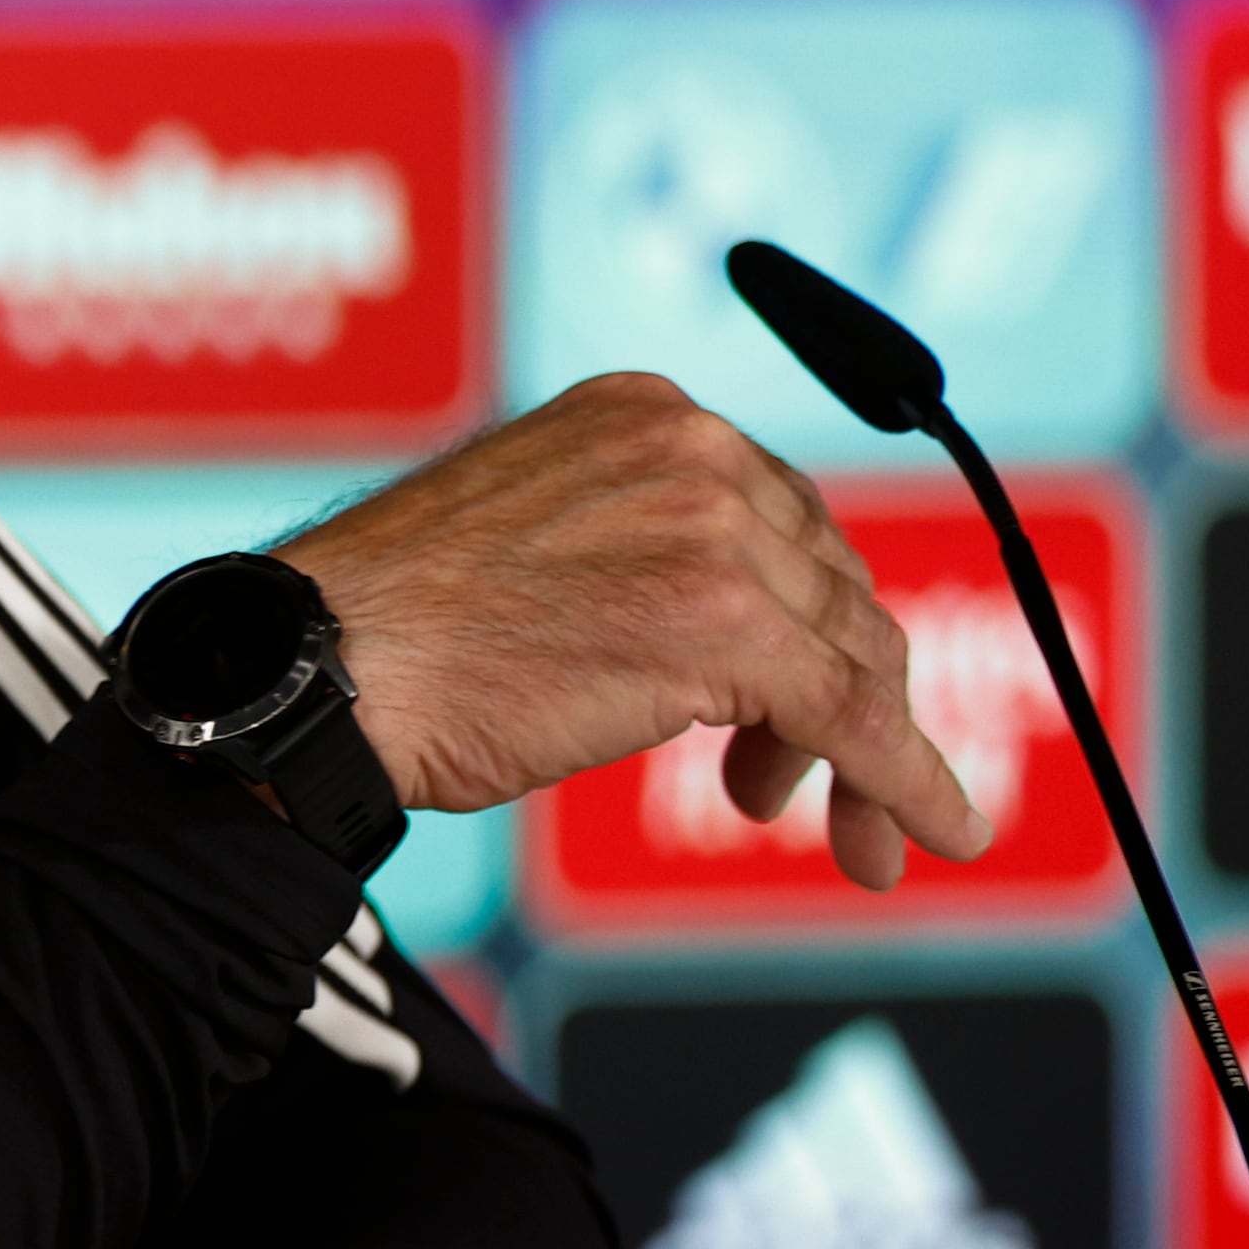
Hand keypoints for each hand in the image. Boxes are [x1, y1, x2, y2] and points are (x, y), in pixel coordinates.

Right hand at [279, 370, 988, 892]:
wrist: (321, 671)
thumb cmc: (392, 633)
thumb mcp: (533, 541)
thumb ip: (635, 548)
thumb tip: (736, 639)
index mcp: (643, 413)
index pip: (784, 519)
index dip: (808, 623)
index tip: (795, 707)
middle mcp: (691, 446)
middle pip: (833, 584)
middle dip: (842, 696)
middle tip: (789, 793)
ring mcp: (712, 529)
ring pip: (855, 652)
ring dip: (867, 757)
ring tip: (836, 835)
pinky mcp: (725, 624)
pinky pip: (855, 714)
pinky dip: (906, 782)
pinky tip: (927, 835)